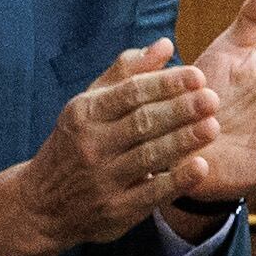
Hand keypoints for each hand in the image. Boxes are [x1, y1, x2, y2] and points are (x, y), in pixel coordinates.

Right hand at [0, 42, 220, 255]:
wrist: (43, 204)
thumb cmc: (76, 143)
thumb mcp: (90, 104)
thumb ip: (128, 73)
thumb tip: (165, 44)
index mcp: (85, 113)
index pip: (130, 93)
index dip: (165, 84)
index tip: (197, 75)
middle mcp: (91, 144)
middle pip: (141, 123)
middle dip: (179, 110)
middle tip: (212, 99)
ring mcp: (102, 179)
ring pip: (148, 156)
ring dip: (183, 141)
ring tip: (212, 126)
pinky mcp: (115, 210)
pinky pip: (150, 194)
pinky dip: (176, 181)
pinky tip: (200, 166)